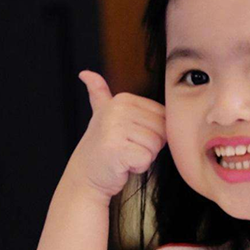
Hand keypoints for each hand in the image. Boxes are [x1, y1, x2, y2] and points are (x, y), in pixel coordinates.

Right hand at [67, 70, 165, 200]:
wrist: (86, 176)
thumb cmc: (103, 148)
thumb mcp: (102, 115)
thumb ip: (100, 93)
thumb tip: (86, 73)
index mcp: (122, 99)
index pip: (164, 115)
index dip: (153, 132)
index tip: (131, 136)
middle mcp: (118, 110)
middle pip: (162, 130)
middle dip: (150, 145)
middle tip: (127, 148)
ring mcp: (115, 128)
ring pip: (156, 145)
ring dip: (144, 156)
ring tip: (124, 155)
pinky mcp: (116, 149)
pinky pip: (146, 158)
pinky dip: (138, 167)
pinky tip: (123, 164)